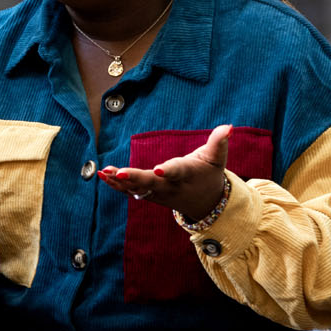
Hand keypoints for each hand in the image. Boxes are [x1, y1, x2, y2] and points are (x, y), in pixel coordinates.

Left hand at [99, 125, 230, 219]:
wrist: (206, 203)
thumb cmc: (210, 174)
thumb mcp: (218, 158)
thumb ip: (219, 142)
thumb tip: (228, 126)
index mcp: (187, 175)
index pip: (177, 172)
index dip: (168, 171)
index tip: (158, 170)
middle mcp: (171, 187)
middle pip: (151, 183)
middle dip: (135, 178)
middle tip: (119, 172)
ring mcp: (158, 194)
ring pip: (137, 188)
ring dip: (119, 181)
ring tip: (104, 172)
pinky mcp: (150, 195)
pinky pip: (131, 191)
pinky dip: (116, 185)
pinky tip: (102, 175)